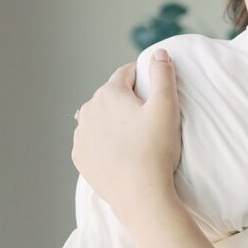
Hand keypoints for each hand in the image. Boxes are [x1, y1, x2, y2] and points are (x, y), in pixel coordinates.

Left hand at [72, 49, 181, 225]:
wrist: (140, 195)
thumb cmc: (156, 149)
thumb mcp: (166, 107)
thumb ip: (163, 75)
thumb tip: (158, 53)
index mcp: (108, 93)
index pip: (126, 74)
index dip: (143, 78)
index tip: (155, 91)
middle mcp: (88, 110)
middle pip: (112, 96)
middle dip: (128, 101)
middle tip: (149, 119)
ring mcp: (81, 136)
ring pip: (100, 119)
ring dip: (114, 121)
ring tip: (135, 138)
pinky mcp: (80, 158)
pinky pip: (92, 141)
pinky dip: (104, 142)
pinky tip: (121, 152)